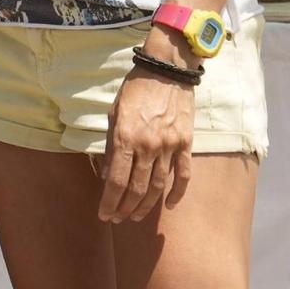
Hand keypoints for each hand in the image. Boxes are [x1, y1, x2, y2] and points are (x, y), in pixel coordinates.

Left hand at [96, 27, 196, 222]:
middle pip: (136, 189)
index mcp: (125, 138)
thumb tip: (108, 175)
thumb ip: (111, 146)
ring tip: (135, 216)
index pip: (116, 182)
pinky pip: (183, 175)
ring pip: (157, 186)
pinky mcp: (185, 143)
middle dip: (125, 209)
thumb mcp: (115, 113)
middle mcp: (147, 146)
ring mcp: (169, 146)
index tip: (104, 215)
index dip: (109, 202)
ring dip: (146, 206)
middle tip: (118, 219)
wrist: (167, 70)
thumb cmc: (136, 89)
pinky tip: (168, 205)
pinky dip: (177, 193)